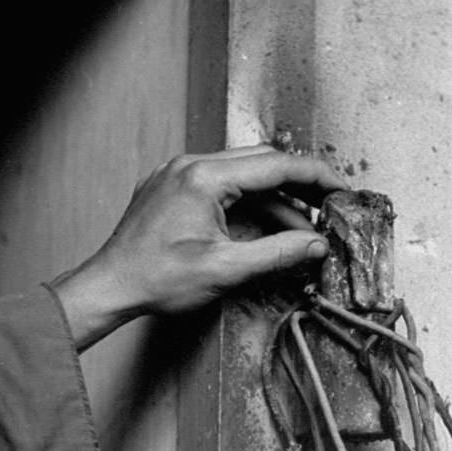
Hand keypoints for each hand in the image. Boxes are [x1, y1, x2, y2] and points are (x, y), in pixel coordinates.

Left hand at [51, 145, 346, 350]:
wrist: (109, 287)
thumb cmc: (156, 279)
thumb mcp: (226, 270)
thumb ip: (278, 253)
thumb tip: (317, 245)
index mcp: (205, 177)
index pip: (276, 165)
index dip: (316, 177)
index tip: (342, 189)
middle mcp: (191, 165)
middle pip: (262, 163)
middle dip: (299, 184)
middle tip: (330, 205)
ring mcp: (179, 173)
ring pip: (242, 174)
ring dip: (274, 197)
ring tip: (303, 225)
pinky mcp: (172, 188)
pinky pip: (220, 184)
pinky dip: (247, 201)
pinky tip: (266, 223)